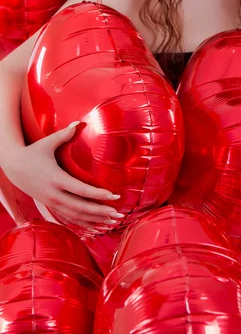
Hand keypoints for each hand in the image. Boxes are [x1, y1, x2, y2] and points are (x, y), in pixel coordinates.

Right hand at [2, 122, 122, 231]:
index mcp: (56, 178)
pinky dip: (83, 224)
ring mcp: (52, 202)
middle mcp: (54, 194)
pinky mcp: (50, 205)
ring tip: (112, 222)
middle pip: (81, 208)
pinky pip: (69, 218)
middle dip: (101, 212)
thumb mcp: (48, 142)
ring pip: (76, 216)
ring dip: (95, 220)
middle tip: (118, 214)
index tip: (114, 196)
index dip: (98, 195)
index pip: (81, 190)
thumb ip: (65, 134)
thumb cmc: (33, 152)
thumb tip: (79, 122)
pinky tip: (96, 227)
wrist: (13, 166)